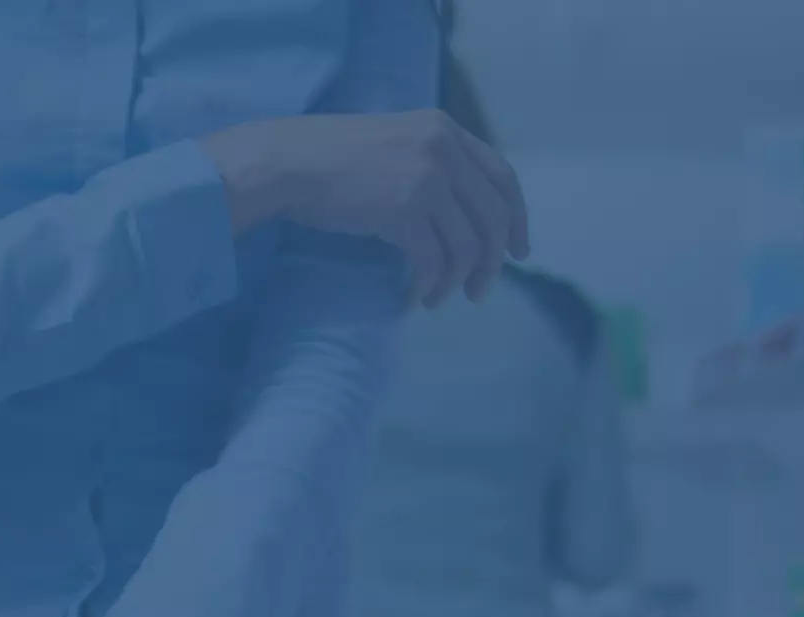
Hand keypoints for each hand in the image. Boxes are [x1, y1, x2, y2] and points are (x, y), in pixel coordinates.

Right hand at [203, 111, 529, 306]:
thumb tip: (457, 218)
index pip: (503, 178)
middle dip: (492, 262)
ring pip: (467, 245)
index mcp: (445, 130)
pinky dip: (428, 286)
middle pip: (493, 217)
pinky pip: (434, 260)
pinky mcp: (405, 209)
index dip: (517, 219)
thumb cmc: (328, 160)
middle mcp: (444, 149)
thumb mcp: (393, 147)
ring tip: (436, 299)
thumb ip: (430, 166)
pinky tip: (414, 298)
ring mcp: (427, 178)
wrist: (287, 163)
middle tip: (478, 292)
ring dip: (456, 281)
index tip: (517, 252)